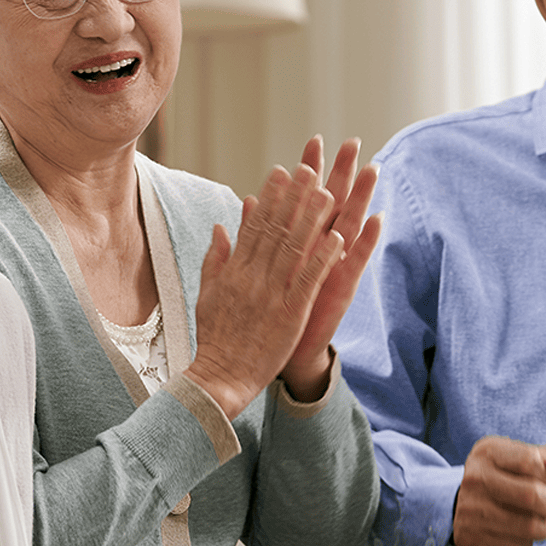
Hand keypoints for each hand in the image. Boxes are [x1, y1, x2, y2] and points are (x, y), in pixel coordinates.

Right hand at [186, 163, 341, 420]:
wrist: (218, 378)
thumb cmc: (215, 339)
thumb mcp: (208, 293)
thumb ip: (216, 259)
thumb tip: (222, 227)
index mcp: (235, 270)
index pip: (254, 225)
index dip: (270, 196)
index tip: (283, 171)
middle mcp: (252, 276)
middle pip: (276, 228)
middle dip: (293, 196)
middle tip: (310, 166)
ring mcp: (271, 294)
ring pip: (294, 247)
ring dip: (312, 218)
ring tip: (329, 191)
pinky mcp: (288, 314)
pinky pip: (308, 280)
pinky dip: (322, 258)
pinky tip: (338, 238)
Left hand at [279, 137, 381, 401]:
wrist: (282, 353)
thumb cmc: (270, 312)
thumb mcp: (258, 267)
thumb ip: (254, 234)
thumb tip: (248, 201)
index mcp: (298, 244)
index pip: (304, 199)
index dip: (309, 172)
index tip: (313, 142)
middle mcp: (319, 251)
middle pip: (333, 204)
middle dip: (341, 174)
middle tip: (352, 142)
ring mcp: (333, 268)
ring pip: (349, 226)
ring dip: (361, 199)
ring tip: (372, 170)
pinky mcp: (341, 288)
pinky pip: (355, 262)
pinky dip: (365, 242)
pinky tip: (375, 220)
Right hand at [452, 435, 545, 545]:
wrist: (463, 510)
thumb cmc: (504, 481)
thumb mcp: (519, 460)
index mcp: (487, 453)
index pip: (529, 460)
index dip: (545, 473)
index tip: (543, 479)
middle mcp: (474, 479)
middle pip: (531, 495)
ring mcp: (469, 510)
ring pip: (530, 526)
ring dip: (542, 527)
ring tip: (533, 522)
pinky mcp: (471, 539)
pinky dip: (525, 542)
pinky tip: (514, 534)